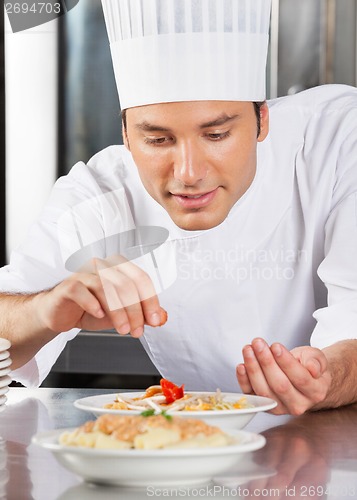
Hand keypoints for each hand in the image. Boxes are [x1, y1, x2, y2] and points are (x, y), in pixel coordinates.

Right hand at [34, 257, 166, 337]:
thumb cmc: (91, 310)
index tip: (154, 321)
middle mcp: (103, 266)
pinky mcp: (68, 285)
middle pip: (126, 284)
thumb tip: (162, 318)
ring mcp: (85, 273)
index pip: (141, 279)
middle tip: (137, 331)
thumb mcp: (121, 314)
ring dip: (118, 311)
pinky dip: (93, 303)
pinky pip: (82, 290)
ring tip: (123, 329)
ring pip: (106, 287)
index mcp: (119, 268)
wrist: (60, 314)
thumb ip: (141, 314)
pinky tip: (99, 315)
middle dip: (135, 310)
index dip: (150, 300)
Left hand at [236, 338, 331, 414]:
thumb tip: (312, 368)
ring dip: (253, 368)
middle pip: (280, 385)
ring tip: (248, 349)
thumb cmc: (308, 366)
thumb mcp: (317, 358)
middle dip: (266, 362)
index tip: (275, 346)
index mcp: (315, 392)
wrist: (302, 379)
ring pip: (264, 391)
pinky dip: (244, 380)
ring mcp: (280, 408)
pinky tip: (241, 366)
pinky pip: (252, 395)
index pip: (300, 378)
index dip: (286, 362)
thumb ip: (316, 361)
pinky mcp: (264, 405)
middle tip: (258, 343)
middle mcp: (298, 404)